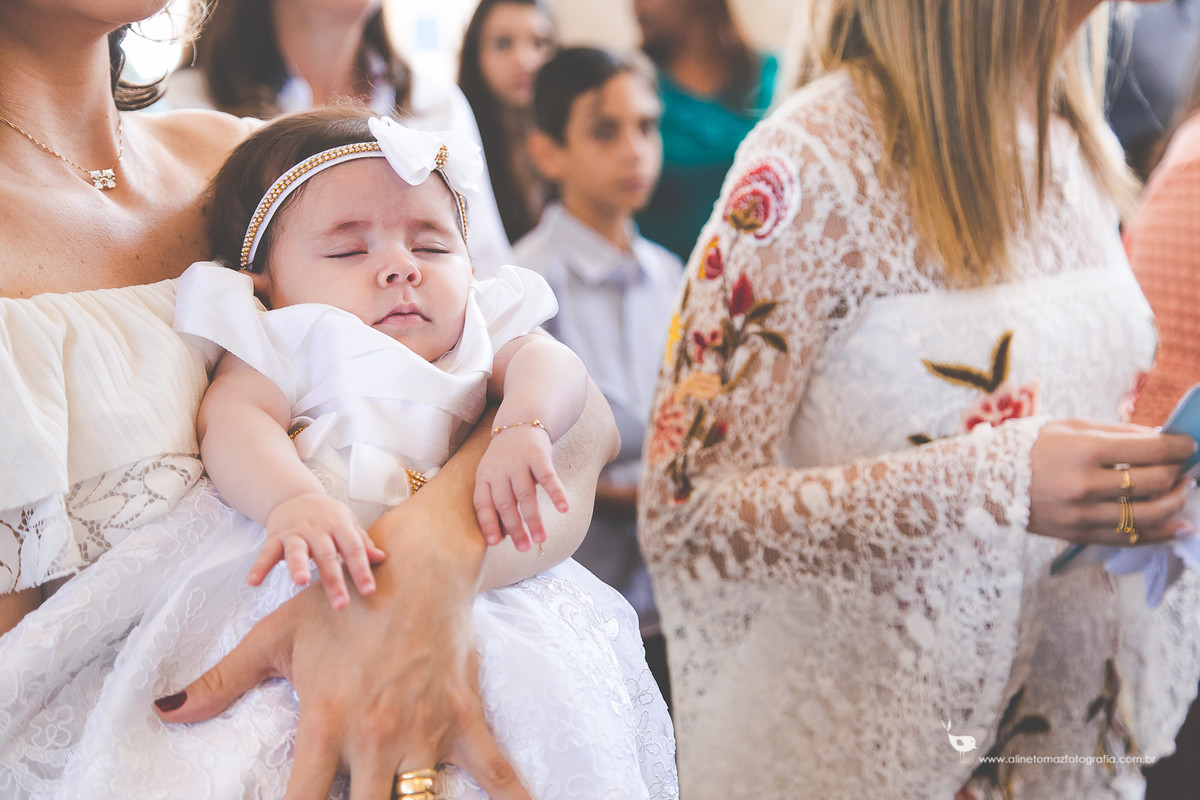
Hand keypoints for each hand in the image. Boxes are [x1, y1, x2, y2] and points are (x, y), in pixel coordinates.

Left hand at [154, 506, 531, 799]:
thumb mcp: (277, 637)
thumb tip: (164, 710)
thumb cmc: (341, 599)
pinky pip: (495, 770)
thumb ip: (222, 680)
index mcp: (325, 721)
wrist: (417, 559)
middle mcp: (374, 735)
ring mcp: (424, 729)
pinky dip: (513, 795)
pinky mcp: (463, 717)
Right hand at [250, 492, 386, 609]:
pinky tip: (254, 581)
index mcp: (339, 525)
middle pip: (327, 555)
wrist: (295, 496)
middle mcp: (317, 529)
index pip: (354, 548)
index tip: (369, 591)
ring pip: (296, 551)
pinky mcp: (274, 537)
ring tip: (300, 582)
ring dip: (298, 566)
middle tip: (340, 604)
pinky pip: (266, 552)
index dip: (362, 569)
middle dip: (333, 580)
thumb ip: (362, 542)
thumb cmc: (327, 516)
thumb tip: (382, 558)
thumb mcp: (348, 524)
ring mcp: (294, 533)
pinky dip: (259, 566)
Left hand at [473, 425, 567, 550]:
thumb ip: (497, 501)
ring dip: (534, 519)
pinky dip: (556, 493)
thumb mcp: (494, 475)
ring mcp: (518, 462)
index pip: (483, 504)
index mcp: (484, 477)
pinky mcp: (538, 455)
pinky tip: (564, 509)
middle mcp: (499, 470)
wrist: (522, 420)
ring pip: (525, 496)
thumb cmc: (507, 458)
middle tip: (524, 548)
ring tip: (542, 538)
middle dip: (515, 529)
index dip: (488, 523)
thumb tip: (502, 536)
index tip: (495, 543)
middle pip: (506, 504)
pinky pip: (548, 478)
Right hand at [1028, 419, 1196, 544]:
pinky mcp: (1078, 534)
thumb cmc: (1031, 448)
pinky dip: (1160, 533)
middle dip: (1178, 473)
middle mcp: (1085, 484)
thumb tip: (1161, 439)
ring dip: (1176, 503)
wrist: (987, 483)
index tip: (1189, 445)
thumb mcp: (1071, 428)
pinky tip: (1178, 525)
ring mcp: (1082, 514)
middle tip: (1184, 467)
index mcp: (1084, 450)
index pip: (1149, 449)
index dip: (1178, 446)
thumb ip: (1117, 433)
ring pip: (1148, 515)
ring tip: (1183, 492)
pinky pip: (1128, 537)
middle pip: (1154, 482)